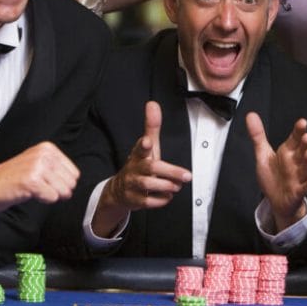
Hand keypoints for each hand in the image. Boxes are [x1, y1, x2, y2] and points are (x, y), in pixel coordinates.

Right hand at [0, 141, 78, 217]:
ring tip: (30, 189)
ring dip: (47, 196)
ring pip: (62, 192)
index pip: (74, 175)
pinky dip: (41, 200)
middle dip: (56, 191)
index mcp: (48, 148)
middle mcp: (44, 154)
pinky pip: (51, 198)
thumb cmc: (10, 179)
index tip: (42, 182)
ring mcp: (38, 166)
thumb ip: (56, 170)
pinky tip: (26, 193)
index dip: (60, 185)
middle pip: (70, 184)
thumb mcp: (37, 166)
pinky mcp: (31, 180)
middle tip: (36, 187)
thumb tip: (75, 183)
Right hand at [95, 102, 191, 235]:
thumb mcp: (146, 146)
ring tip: (176, 186)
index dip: (144, 145)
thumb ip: (151, 126)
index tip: (147, 142)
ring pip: (151, 185)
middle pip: (152, 168)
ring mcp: (133, 185)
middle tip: (187, 176)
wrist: (120, 190)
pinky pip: (151, 201)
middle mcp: (134, 168)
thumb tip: (153, 104)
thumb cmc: (139, 164)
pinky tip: (166, 195)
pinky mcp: (135, 200)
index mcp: (138, 154)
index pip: (140, 148)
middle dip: (171, 172)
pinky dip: (162, 199)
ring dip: (168, 186)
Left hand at [247, 113, 306, 231]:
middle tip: (306, 136)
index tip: (302, 122)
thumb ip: (258, 135)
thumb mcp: (263, 154)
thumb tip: (251, 115)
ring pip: (306, 168)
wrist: (277, 201)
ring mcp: (298, 178)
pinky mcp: (297, 192)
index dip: (299, 131)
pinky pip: (304, 188)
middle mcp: (295, 163)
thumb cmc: (274, 177)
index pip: (295, 139)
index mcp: (288, 153)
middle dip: (305, 144)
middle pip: (303, 152)